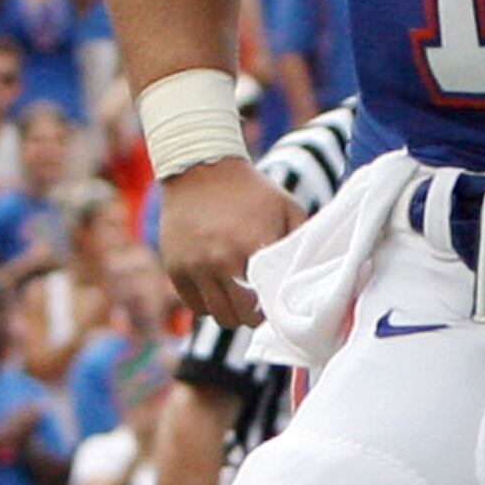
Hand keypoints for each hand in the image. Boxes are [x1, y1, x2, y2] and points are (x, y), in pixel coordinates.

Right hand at [156, 156, 298, 328]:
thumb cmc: (251, 190)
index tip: (276, 301)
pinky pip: (194, 306)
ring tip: (238, 297)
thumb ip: (301, 242)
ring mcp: (195, 266)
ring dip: (230, 312)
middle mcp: (220, 260)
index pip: (268, 302)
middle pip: (240, 318)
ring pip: (217, 315)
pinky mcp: (175, 268)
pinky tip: (219, 289)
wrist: (200, 167)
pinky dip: (207, 304)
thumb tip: (309, 276)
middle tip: (258, 304)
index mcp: (253, 246)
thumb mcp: (288, 207)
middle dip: (253, 316)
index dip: (274, 308)